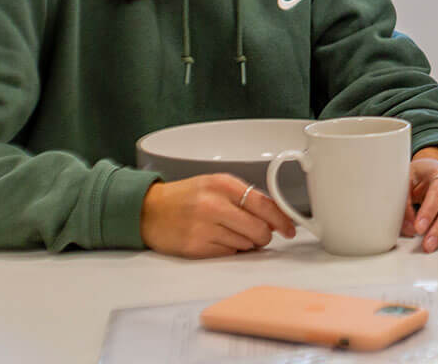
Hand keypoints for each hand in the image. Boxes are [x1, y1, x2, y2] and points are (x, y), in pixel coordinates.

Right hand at [140, 173, 295, 257]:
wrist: (148, 210)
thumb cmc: (185, 197)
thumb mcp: (216, 185)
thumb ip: (244, 197)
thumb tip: (274, 217)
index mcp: (223, 185)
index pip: (264, 205)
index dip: (282, 220)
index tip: (289, 229)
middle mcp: (214, 205)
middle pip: (259, 229)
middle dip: (264, 236)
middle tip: (260, 235)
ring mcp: (204, 228)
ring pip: (246, 244)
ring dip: (246, 243)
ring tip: (230, 233)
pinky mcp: (195, 248)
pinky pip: (228, 253)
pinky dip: (230, 250)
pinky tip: (218, 240)